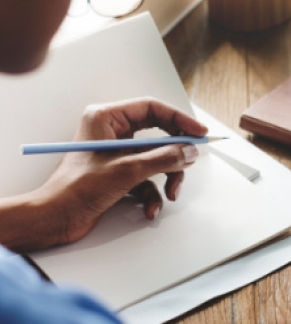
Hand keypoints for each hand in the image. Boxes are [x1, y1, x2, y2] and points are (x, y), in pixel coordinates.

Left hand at [33, 98, 207, 247]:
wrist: (53, 220)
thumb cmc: (75, 190)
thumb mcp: (127, 171)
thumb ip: (163, 158)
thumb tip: (189, 152)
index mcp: (106, 118)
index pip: (152, 108)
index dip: (179, 120)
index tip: (198, 132)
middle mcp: (112, 131)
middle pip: (158, 134)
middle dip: (174, 153)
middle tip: (190, 160)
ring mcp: (116, 153)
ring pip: (156, 157)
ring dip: (166, 177)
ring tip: (170, 193)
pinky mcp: (118, 172)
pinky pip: (147, 176)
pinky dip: (152, 193)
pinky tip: (150, 208)